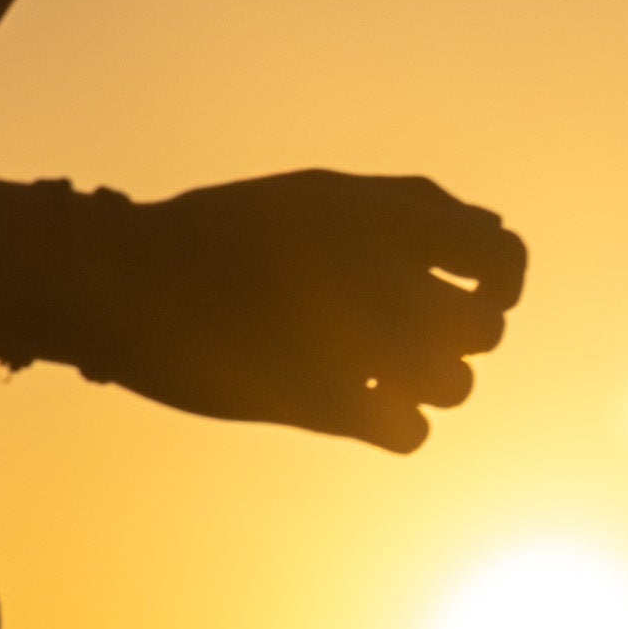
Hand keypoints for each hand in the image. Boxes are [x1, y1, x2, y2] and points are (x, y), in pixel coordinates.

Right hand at [75, 171, 523, 451]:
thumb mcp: (320, 195)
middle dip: (459, 340)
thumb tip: (493, 230)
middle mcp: (382, 272)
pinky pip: (411, 432)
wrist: (125, 279)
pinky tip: (357, 407)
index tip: (467, 294)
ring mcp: (355, 338)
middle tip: (410, 340)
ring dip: (427, 385)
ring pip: (456, 384)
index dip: (499, 281)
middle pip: (486, 328)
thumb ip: (410, 207)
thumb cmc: (222, 234)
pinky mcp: (324, 402)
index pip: (502, 253)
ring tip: (375, 372)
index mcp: (383, 216)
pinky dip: (394, 427)